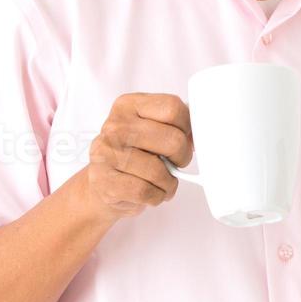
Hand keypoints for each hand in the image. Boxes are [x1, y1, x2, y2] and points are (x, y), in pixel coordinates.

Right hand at [81, 92, 192, 220]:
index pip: (173, 107)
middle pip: (172, 140)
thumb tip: (199, 133)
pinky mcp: (105, 182)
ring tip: (163, 182)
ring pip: (160, 171)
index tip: (185, 138)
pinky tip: (151, 192)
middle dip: (182, 157)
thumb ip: (173, 124)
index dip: (187, 126)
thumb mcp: (149, 129)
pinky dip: (156, 196)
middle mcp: (114, 127)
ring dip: (169, 183)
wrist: (100, 184)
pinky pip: (146, 191)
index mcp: (128, 105)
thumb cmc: (133, 154)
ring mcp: (106, 154)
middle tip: (176, 163)